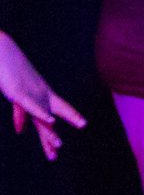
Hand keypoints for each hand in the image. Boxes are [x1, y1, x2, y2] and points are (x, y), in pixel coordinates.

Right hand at [0, 30, 84, 159]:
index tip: (84, 124)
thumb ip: (19, 113)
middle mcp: (40, 93)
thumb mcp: (16, 95)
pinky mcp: (18, 92)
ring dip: (48, 132)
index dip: (71, 116)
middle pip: (55, 114)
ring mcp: (30, 93)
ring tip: (58, 145)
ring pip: (42, 116)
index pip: (60, 108)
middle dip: (61, 129)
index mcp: (42, 92)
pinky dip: (40, 113)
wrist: (1, 48)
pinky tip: (51, 121)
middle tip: (67, 147)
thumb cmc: (9, 69)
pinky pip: (31, 105)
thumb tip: (21, 131)